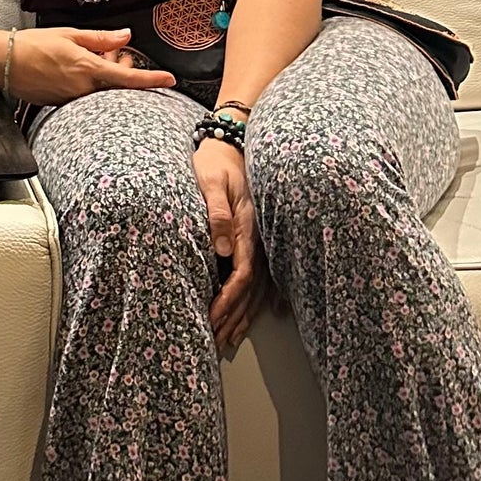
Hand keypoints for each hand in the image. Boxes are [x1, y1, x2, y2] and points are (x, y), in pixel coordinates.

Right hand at [6, 26, 177, 105]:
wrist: (2, 63)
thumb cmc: (30, 46)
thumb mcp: (69, 34)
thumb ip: (100, 38)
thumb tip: (124, 35)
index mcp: (86, 69)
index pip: (127, 78)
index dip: (151, 79)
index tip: (169, 79)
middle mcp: (82, 89)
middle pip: (116, 86)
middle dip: (125, 70)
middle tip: (122, 55)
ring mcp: (72, 99)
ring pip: (101, 90)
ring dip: (107, 75)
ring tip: (102, 57)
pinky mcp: (62, 104)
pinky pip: (86, 95)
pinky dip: (92, 82)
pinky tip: (84, 69)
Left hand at [194, 137, 263, 353]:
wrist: (234, 139)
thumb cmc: (216, 160)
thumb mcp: (210, 180)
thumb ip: (217, 213)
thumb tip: (222, 250)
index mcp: (247, 227)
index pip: (239, 275)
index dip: (226, 301)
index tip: (212, 320)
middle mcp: (259, 238)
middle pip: (250, 288)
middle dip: (234, 317)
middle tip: (218, 341)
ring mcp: (263, 238)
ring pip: (258, 286)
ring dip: (245, 314)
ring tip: (232, 338)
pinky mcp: (261, 235)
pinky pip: (267, 274)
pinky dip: (264, 298)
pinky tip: (270, 314)